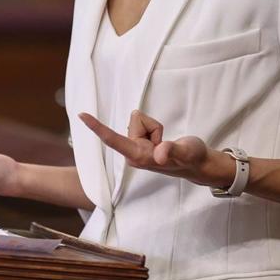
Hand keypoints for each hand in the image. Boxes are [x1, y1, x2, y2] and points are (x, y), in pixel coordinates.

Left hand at [78, 110, 233, 187]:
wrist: (198, 163)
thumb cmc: (193, 158)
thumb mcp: (187, 152)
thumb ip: (172, 151)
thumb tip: (159, 154)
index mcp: (138, 157)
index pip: (113, 140)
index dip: (98, 128)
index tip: (81, 116)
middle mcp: (133, 153)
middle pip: (135, 121)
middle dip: (151, 125)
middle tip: (165, 141)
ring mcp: (136, 148)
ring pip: (140, 120)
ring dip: (154, 128)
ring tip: (165, 142)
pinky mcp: (141, 143)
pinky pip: (144, 123)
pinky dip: (155, 129)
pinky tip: (161, 142)